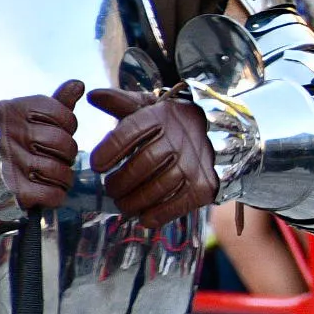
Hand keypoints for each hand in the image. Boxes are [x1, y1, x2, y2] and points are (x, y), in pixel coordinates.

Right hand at [0, 80, 84, 212]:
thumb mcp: (20, 121)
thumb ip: (52, 105)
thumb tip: (79, 84)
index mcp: (8, 111)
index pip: (65, 117)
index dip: (67, 128)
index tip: (52, 133)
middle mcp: (7, 135)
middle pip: (66, 145)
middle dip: (65, 156)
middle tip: (49, 158)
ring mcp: (10, 165)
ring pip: (63, 172)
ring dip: (60, 179)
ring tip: (44, 176)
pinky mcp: (16, 194)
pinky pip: (56, 195)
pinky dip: (52, 196)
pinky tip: (38, 192)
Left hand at [85, 87, 220, 228]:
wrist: (221, 137)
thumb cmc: (172, 124)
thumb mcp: (150, 107)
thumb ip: (120, 103)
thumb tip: (92, 95)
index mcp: (162, 117)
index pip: (131, 131)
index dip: (110, 150)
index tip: (96, 166)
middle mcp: (180, 139)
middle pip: (143, 163)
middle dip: (120, 181)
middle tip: (110, 189)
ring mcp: (194, 164)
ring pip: (159, 186)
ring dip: (134, 201)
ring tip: (123, 204)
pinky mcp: (203, 186)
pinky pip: (177, 204)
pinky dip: (158, 214)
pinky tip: (144, 217)